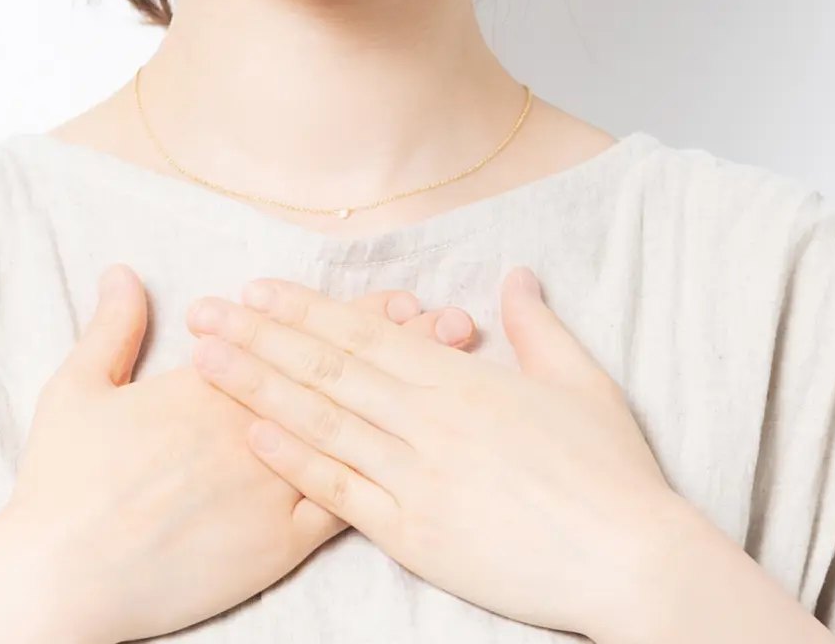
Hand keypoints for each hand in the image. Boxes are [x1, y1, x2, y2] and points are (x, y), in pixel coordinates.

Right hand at [0, 264, 478, 643]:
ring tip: (458, 376)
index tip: (398, 298)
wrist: (65, 571)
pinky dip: (385, 478)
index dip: (352, 317)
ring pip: (352, 433)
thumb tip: (124, 271)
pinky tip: (424, 460)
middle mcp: (249, 426)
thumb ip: (110, 329)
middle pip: (337, 378)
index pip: (295, 339)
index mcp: (206, 386)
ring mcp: (269, 485)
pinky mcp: (277, 542)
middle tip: (454, 322)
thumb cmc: (62, 485)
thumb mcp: (76, 390)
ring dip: (407, 402)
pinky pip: (342, 504)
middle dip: (401, 346)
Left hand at [183, 266, 709, 641]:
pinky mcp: (416, 534)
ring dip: (259, 387)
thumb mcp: (580, 382)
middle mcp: (431, 421)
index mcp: (465, 381)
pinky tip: (254, 433)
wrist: (628, 556)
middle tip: (206, 312)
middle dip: (261, 336)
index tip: (258, 290)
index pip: (368, 334)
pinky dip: (296, 460)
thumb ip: (535, 327)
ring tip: (207, 361)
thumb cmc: (612, 473)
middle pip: (329, 368)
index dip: (307, 310)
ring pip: (323, 422)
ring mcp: (419, 478)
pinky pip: (341, 491)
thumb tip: (514, 277)